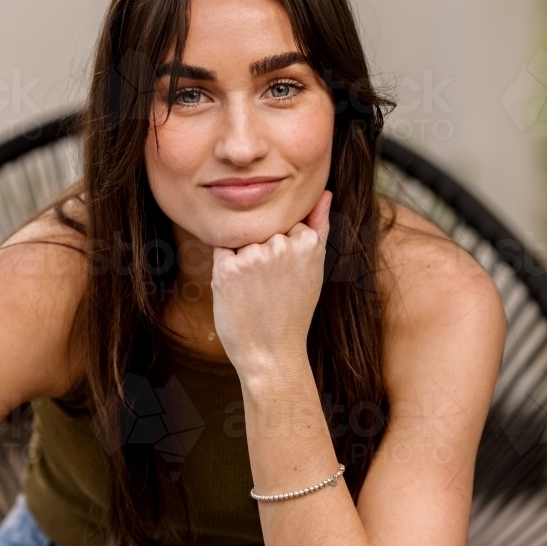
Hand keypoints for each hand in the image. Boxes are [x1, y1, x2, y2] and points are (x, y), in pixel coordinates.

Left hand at [211, 190, 331, 378]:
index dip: (281, 249)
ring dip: (243, 259)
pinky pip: (221, 251)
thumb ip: (319, 226)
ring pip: (241, 239)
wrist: (272, 353)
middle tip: (271, 288)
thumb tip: (325, 192)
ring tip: (256, 292)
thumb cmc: (293, 313)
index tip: (286, 277)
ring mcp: (253, 255)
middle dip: (261, 252)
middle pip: (261, 230)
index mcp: (307, 242)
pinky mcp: (227, 268)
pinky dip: (226, 267)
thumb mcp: (315, 268)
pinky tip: (239, 291)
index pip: (283, 224)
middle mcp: (281, 244)